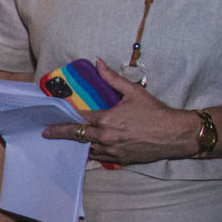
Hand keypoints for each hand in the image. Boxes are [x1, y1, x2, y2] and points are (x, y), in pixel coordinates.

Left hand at [40, 59, 196, 164]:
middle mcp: (106, 137)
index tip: (50, 118)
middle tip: (46, 133)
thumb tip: (97, 61)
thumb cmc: (155, 112)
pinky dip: (91, 153)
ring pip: (87, 148)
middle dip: (60, 133)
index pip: (78, 118)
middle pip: (76, 135)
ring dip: (77, 144)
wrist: (175, 134)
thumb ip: (112, 78)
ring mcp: (112, 150)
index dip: (64, 117)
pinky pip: (99, 157)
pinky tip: (85, 150)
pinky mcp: (120, 159)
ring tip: (64, 141)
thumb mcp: (133, 92)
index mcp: (106, 119)